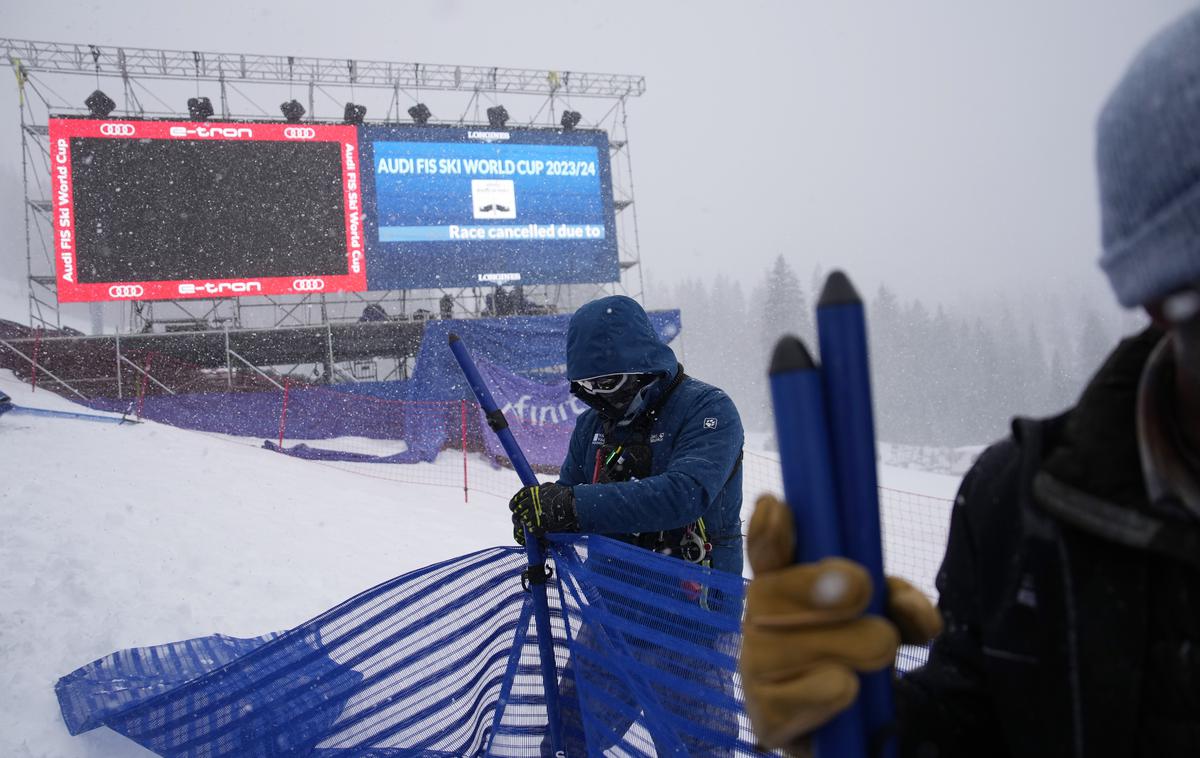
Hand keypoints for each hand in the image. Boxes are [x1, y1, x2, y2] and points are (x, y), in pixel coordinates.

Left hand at [508, 483, 578, 545]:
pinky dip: (533, 531)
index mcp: (531, 492)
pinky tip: (537, 530)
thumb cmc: (562, 494)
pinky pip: (531, 530)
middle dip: (517, 516)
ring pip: (523, 521)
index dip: (513, 505)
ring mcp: (534, 513)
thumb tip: (533, 489)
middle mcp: (530, 502)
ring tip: (530, 525)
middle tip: (519, 519)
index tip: (514, 508)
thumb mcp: (548, 486)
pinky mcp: (540, 524)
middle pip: (517, 512)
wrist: (572, 503)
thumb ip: (538, 489)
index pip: (516, 500)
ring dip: (525, 524)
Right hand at [739, 494, 942, 751]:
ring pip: (799, 644)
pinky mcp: (764, 714)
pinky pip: (810, 691)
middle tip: (861, 588)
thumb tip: (906, 604)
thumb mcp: (893, 622)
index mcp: (785, 586)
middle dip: (819, 585)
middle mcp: (760, 619)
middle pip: (775, 591)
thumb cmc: (862, 660)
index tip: (776, 506)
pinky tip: (845, 692)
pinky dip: (837, 690)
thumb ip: (904, 606)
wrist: (856, 735)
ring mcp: (756, 666)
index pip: (766, 550)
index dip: (767, 529)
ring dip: (852, 647)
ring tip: (875, 662)